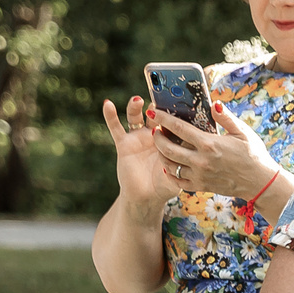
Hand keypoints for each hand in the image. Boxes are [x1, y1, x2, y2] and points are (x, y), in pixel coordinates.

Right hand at [100, 96, 172, 225]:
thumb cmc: (165, 185)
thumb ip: (180, 166)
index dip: (174, 112)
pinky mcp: (124, 143)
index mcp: (169, 141)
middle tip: (159, 95)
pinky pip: (116, 128)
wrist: (146, 197)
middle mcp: (154, 135)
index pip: (172, 122)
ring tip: (137, 100)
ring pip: (136, 118)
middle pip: (154, 115)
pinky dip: (110, 116)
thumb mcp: (177, 175)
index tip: (177, 100)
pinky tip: (107, 104)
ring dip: (135, 107)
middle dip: (156, 105)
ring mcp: (138, 138)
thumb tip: (186, 159)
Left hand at [148, 97, 281, 205]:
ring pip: (170, 165)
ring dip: (161, 154)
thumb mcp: (243, 132)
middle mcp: (201, 160)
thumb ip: (226, 117)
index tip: (153, 113)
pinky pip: (178, 181)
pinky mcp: (201, 186)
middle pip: (168, 148)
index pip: (178, 128)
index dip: (163, 119)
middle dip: (157, 138)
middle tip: (155, 130)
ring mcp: (200, 175)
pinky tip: (170, 165)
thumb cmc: (254, 155)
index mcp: (210, 144)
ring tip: (161, 146)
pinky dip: (170, 172)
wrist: (261, 183)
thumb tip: (214, 103)